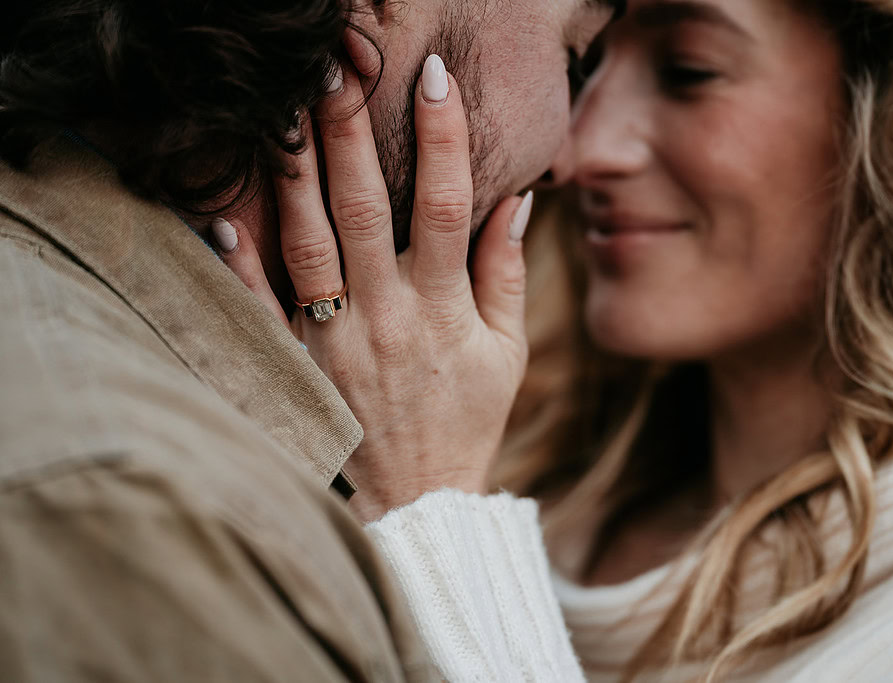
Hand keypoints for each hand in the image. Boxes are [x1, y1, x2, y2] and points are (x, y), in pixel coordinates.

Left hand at [214, 54, 532, 520]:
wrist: (421, 502)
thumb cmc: (469, 421)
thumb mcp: (507, 352)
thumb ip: (506, 275)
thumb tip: (513, 202)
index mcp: (445, 308)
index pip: (446, 204)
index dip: (442, 137)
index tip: (433, 78)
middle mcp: (389, 316)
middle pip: (365, 209)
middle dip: (350, 132)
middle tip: (337, 67)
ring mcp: (337, 342)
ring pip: (309, 246)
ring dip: (295, 176)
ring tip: (284, 113)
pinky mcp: (300, 368)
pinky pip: (264, 312)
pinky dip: (240, 266)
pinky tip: (222, 216)